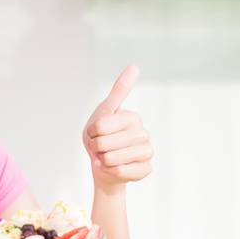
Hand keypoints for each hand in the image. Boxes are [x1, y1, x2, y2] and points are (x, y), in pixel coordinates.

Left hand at [83, 66, 152, 192]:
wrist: (105, 165)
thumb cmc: (102, 136)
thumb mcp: (104, 112)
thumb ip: (119, 90)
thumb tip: (135, 66)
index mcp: (133, 117)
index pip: (100, 127)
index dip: (92, 133)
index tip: (97, 133)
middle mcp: (144, 133)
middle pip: (104, 144)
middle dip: (96, 148)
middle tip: (101, 148)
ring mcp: (147, 152)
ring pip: (112, 159)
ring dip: (103, 160)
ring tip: (108, 157)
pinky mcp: (146, 169)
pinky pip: (121, 172)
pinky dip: (111, 172)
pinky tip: (115, 168)